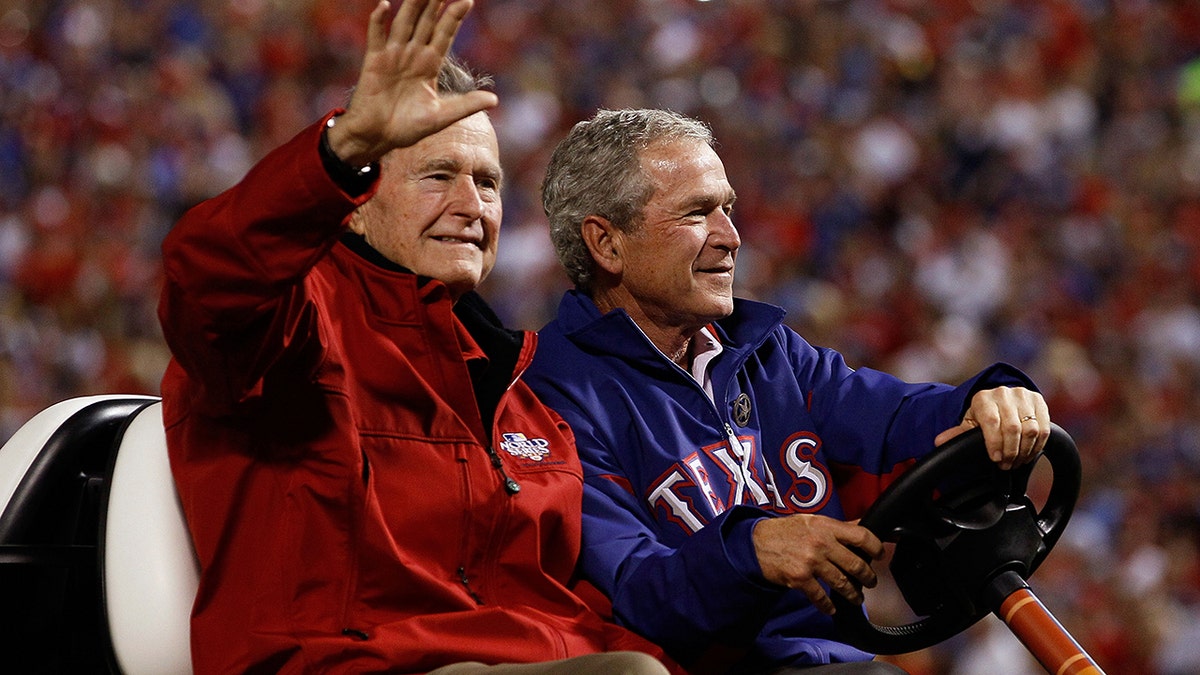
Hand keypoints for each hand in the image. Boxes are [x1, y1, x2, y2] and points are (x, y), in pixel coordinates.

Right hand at [327, 0, 498, 166]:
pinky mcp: (374, 61)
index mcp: (429, 65)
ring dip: (412, 5)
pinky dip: (378, 21)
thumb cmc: (408, 128)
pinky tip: (385, 4)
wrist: (378, 137)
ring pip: (404, 23)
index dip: (454, 17)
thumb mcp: (441, 117)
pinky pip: (377, 37)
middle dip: (435, 3)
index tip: (468, 0)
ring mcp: (393, 55)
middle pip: (425, 22)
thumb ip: (466, 106)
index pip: (444, 35)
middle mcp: (412, 55)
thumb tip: (494, 100)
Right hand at [752, 515, 883, 614]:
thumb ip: (838, 526)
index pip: (862, 535)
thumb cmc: (785, 531)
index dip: (876, 547)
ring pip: (842, 583)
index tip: (880, 555)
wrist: (756, 543)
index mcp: (826, 526)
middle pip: (856, 564)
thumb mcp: (813, 521)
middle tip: (870, 582)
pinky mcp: (800, 578)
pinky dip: (828, 606)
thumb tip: (862, 524)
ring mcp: (811, 562)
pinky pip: (821, 597)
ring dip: (853, 594)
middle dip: (868, 577)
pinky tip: (832, 608)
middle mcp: (821, 543)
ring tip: (856, 598)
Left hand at [934, 386, 1049, 469]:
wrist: (1001, 399)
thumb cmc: (983, 414)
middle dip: (1010, 451)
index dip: (994, 443)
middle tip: (1006, 465)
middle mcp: (1004, 393)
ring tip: (1017, 462)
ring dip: (1025, 451)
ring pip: (1030, 429)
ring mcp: (1023, 396)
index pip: (991, 422)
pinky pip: (1044, 428)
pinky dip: (1037, 445)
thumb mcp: (970, 422)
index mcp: (983, 398)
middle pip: (1013, 428)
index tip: (995, 459)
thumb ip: (957, 434)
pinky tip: (1028, 454)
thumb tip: (938, 442)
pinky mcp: (1039, 401)